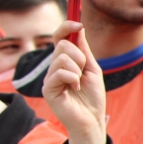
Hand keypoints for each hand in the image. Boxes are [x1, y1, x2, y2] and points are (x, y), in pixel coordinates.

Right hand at [42, 21, 107, 143]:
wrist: (92, 118)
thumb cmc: (92, 96)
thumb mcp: (92, 69)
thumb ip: (84, 50)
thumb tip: (79, 29)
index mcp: (65, 62)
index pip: (59, 38)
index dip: (66, 28)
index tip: (78, 24)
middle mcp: (54, 67)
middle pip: (62, 46)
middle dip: (80, 57)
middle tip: (84, 72)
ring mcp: (49, 78)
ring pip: (62, 58)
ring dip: (78, 69)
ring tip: (79, 83)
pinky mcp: (48, 89)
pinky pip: (60, 73)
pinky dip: (73, 79)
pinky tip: (75, 89)